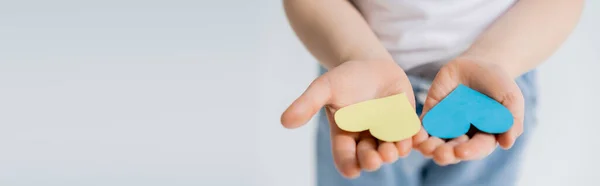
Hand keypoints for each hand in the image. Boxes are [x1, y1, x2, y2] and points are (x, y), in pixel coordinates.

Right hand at [281, 60, 415, 177]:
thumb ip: (306, 104)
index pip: (345, 158)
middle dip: (374, 160)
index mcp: (345, 137)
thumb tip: (285, 122)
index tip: (353, 168)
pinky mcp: (405, 124)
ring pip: (393, 150)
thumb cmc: (344, 78)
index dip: (349, 165)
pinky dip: (414, 139)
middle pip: (370, 158)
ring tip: (397, 147)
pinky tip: (417, 139)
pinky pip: (411, 136)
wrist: (370, 64)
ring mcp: (387, 133)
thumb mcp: (324, 88)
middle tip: (378, 156)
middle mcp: (366, 139)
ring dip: (396, 151)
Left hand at [413, 59, 524, 165]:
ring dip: (430, 148)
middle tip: (441, 154)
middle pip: (454, 150)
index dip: (470, 151)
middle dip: (447, 154)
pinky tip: (415, 135)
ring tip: (426, 148)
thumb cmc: (498, 83)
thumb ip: (512, 119)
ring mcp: (446, 125)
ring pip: (436, 142)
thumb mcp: (510, 97)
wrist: (477, 63)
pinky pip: (423, 126)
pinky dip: (418, 133)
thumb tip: (507, 143)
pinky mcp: (431, 114)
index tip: (462, 152)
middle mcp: (464, 135)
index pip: (478, 148)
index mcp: (485, 135)